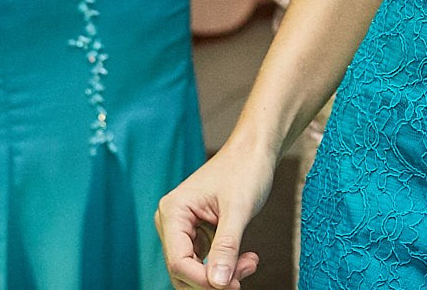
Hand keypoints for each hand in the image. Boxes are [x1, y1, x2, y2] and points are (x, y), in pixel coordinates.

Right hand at [158, 142, 276, 286]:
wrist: (255, 150)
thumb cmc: (245, 169)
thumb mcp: (239, 210)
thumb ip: (226, 247)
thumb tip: (217, 282)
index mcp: (173, 211)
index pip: (178, 261)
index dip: (203, 280)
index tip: (234, 283)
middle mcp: (171, 221)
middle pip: (182, 270)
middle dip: (213, 279)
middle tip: (245, 273)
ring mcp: (183, 228)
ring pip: (193, 270)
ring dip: (220, 275)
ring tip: (249, 262)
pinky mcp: (197, 233)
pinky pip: (204, 261)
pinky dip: (224, 266)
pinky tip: (245, 259)